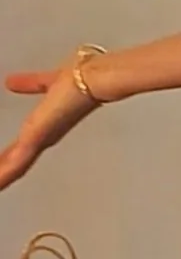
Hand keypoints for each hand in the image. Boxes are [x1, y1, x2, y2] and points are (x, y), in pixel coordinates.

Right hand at [0, 62, 103, 192]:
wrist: (93, 81)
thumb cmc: (79, 81)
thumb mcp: (46, 83)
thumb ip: (31, 84)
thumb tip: (11, 82)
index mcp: (45, 128)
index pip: (21, 149)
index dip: (7, 158)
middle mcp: (44, 137)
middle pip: (16, 161)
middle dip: (2, 171)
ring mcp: (41, 140)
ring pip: (14, 167)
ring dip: (1, 177)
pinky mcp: (37, 139)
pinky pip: (15, 164)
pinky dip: (2, 176)